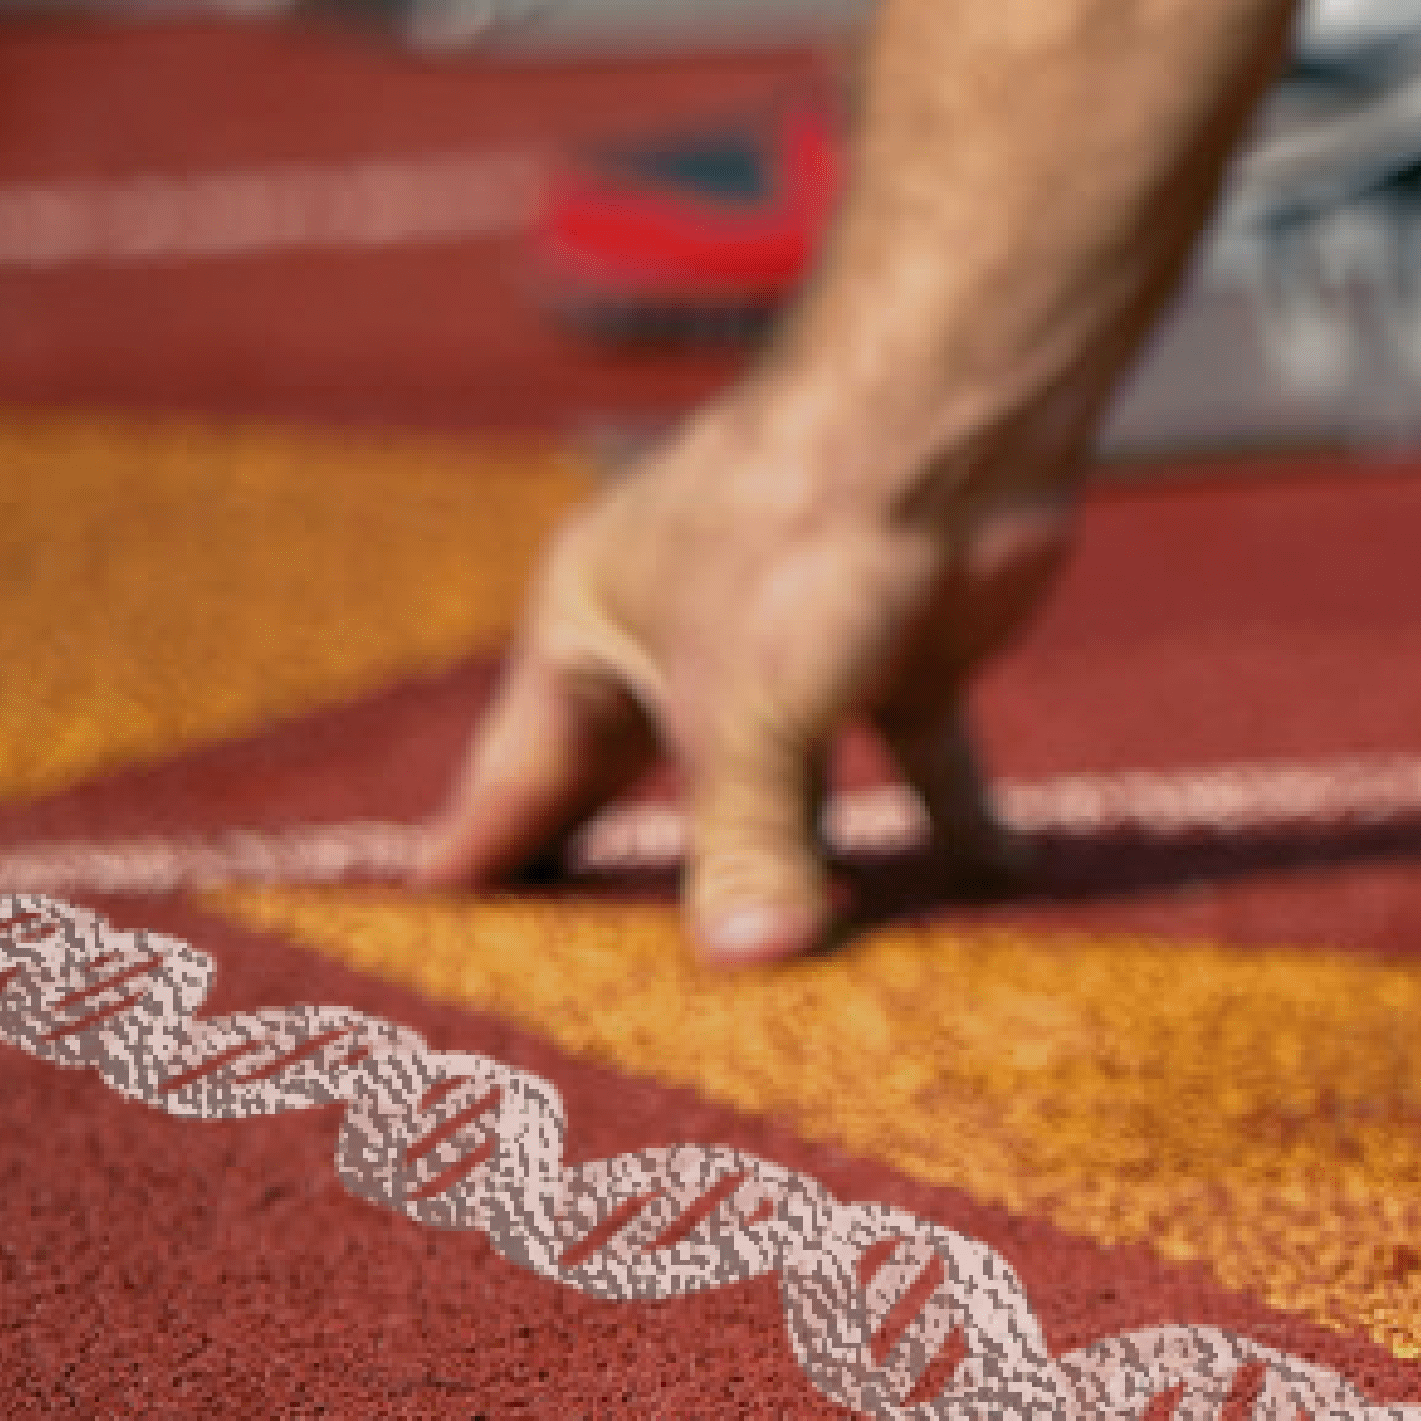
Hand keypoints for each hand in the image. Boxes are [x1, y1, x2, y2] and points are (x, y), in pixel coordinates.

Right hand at [415, 385, 1074, 962]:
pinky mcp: (905, 657)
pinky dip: (953, 833)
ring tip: (796, 992)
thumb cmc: (796, 533)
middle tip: (606, 1003)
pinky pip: (923, 768)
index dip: (485, 856)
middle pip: (646, 793)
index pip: (518, 774)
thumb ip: (745, 846)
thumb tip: (747, 965)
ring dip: (805, 877)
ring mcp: (799, 650)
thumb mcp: (745, 711)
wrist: (945, 418)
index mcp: (591, 631)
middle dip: (638, 890)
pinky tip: (983, 903)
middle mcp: (684, 641)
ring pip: (791, 795)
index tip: (437, 946)